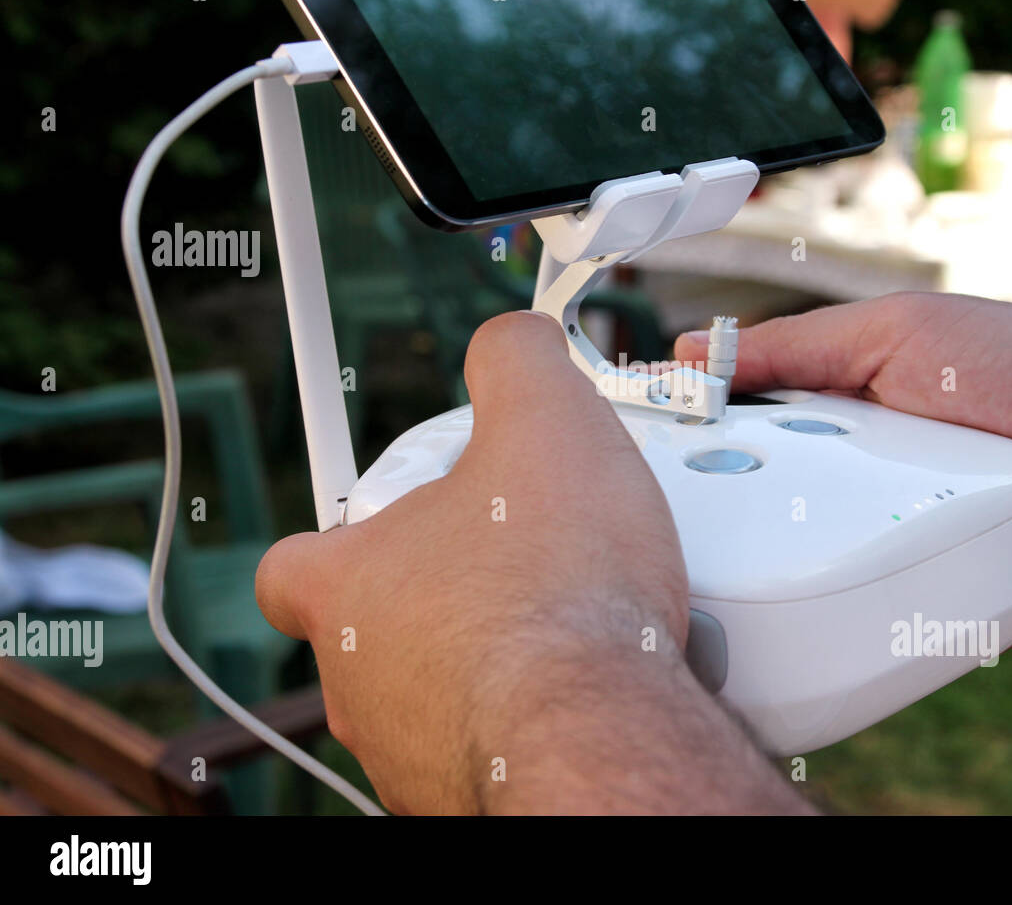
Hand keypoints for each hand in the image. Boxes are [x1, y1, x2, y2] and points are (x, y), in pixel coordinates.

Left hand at [258, 312, 805, 813]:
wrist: (597, 731)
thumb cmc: (553, 593)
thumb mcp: (544, 423)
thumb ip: (515, 360)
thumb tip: (513, 340)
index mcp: (348, 590)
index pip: (291, 567)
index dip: (335, 538)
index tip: (384, 522)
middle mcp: (360, 683)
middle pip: (373, 629)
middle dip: (438, 595)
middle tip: (512, 566)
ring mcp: (409, 749)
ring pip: (432, 692)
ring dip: (485, 658)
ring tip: (561, 624)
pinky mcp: (466, 794)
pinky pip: (486, 741)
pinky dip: (525, 714)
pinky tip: (581, 686)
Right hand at [675, 293, 1011, 642]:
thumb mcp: (898, 331)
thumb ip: (797, 346)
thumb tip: (694, 349)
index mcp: (841, 417)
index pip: (744, 438)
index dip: (689, 451)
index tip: (631, 462)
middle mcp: (859, 482)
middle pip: (764, 511)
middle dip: (720, 519)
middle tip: (671, 529)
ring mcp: (893, 541)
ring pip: (807, 572)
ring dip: (776, 570)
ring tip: (726, 578)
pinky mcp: (931, 597)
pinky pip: (869, 618)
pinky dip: (840, 620)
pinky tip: (799, 623)